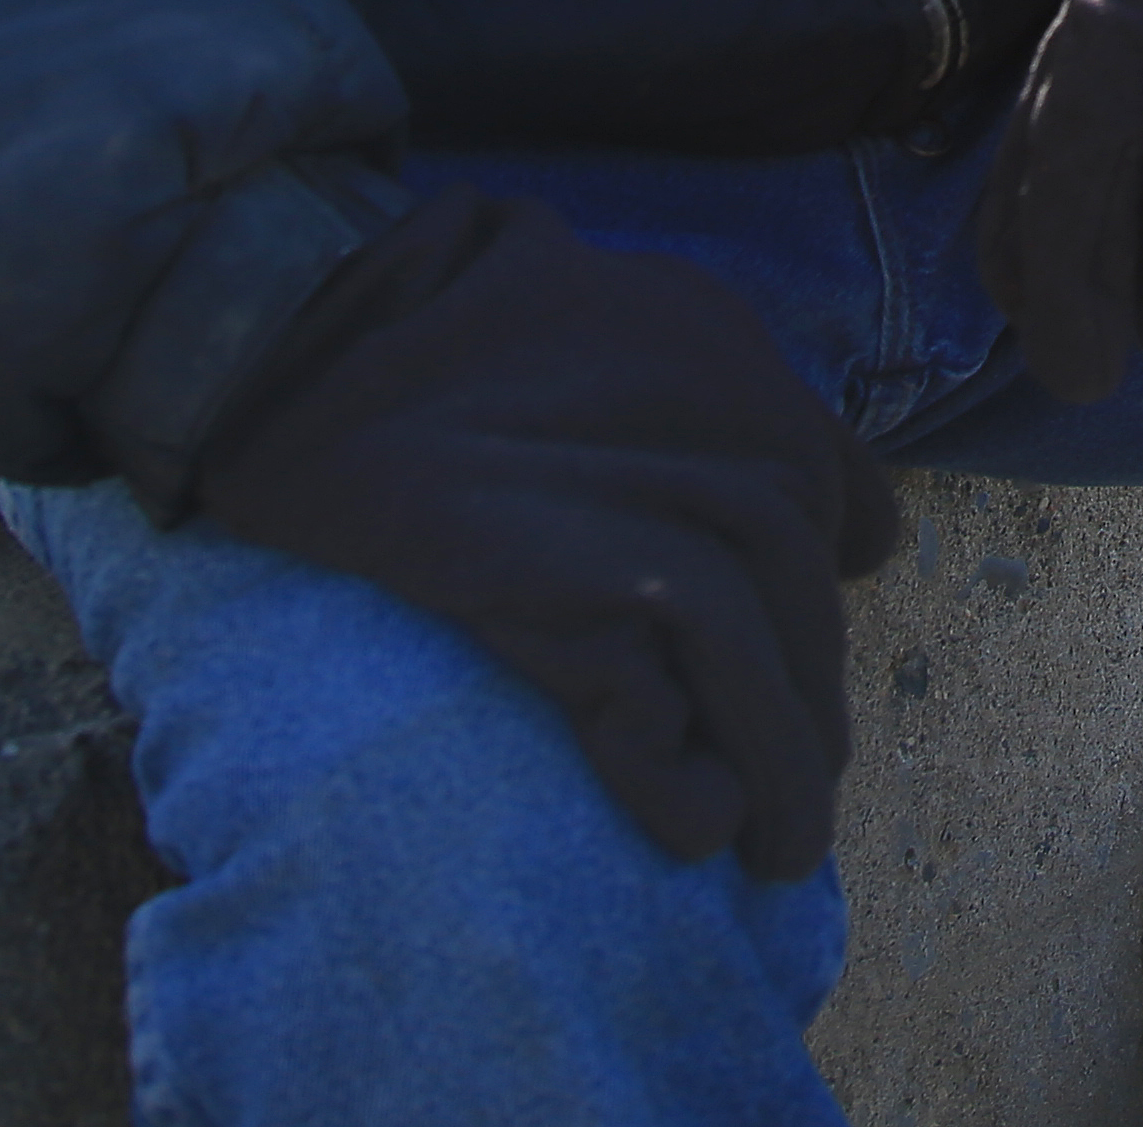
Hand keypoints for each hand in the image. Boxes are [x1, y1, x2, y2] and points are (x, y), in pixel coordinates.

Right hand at [194, 189, 897, 878]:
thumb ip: (715, 378)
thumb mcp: (619, 293)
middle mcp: (722, 447)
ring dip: (785, 779)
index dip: (828, 595)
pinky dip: (688, 796)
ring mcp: (652, 533)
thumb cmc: (443, 315)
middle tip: (799, 786)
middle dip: (811, 705)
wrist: (297, 340)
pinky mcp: (575, 612)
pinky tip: (693, 827)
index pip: (845, 512)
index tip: (801, 656)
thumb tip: (805, 493)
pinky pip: (661, 729)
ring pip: (757, 677)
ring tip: (777, 849)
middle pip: (806, 607)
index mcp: (739, 374)